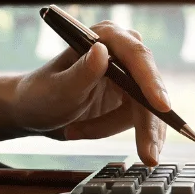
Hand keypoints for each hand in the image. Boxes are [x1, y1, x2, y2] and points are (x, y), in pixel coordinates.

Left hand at [10, 21, 171, 164]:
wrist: (33, 110)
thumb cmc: (40, 94)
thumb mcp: (58, 89)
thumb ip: (81, 73)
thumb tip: (102, 51)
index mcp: (105, 37)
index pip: (136, 56)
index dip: (152, 81)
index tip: (161, 106)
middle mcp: (121, 51)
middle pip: (148, 88)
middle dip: (146, 124)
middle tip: (148, 156)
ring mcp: (128, 75)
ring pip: (144, 109)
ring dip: (111, 127)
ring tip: (75, 132)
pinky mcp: (129, 96)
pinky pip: (136, 120)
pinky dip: (111, 130)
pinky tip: (82, 132)